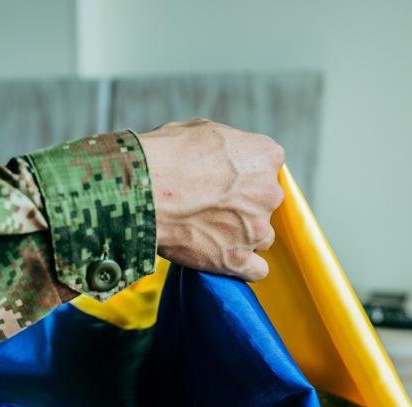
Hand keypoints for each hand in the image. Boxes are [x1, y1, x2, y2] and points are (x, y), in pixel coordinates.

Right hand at [137, 119, 285, 281]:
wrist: (142, 192)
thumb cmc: (166, 156)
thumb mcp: (203, 131)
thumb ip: (228, 147)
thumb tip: (224, 156)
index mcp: (265, 155)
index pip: (268, 166)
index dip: (244, 173)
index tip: (224, 178)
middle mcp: (269, 192)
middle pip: (266, 203)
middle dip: (245, 205)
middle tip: (211, 205)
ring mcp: (255, 228)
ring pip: (262, 237)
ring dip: (244, 236)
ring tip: (211, 232)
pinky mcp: (237, 259)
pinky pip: (257, 270)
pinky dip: (244, 266)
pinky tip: (225, 258)